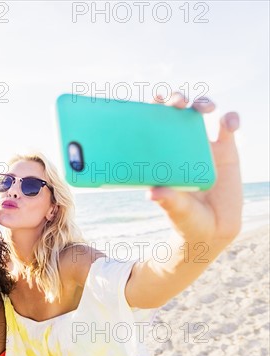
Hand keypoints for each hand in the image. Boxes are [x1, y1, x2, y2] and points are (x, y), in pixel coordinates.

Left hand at [147, 92, 242, 245]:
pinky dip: (230, 119)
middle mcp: (179, 146)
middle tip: (176, 102)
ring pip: (202, 113)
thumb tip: (152, 193)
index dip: (151, 108)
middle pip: (176, 112)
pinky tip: (229, 122)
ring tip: (203, 107)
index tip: (153, 99)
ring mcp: (203, 146)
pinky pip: (228, 127)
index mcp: (161, 155)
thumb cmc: (186, 219)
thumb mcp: (177, 210)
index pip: (152, 125)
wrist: (214, 230)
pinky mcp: (226, 151)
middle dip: (176, 99)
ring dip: (203, 102)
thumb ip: (169, 200)